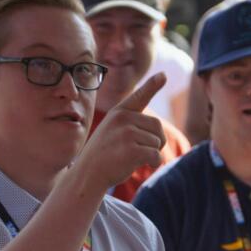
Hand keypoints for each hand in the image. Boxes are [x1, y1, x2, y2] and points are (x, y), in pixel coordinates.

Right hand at [74, 73, 166, 190]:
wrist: (87, 175)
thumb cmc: (103, 155)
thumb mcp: (111, 131)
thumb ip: (130, 123)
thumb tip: (156, 127)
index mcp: (118, 113)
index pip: (139, 96)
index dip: (152, 85)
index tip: (163, 76)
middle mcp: (123, 119)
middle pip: (157, 127)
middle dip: (155, 141)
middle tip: (139, 151)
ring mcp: (127, 133)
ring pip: (157, 143)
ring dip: (151, 154)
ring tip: (131, 158)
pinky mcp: (132, 149)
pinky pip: (156, 155)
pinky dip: (153, 163)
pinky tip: (139, 166)